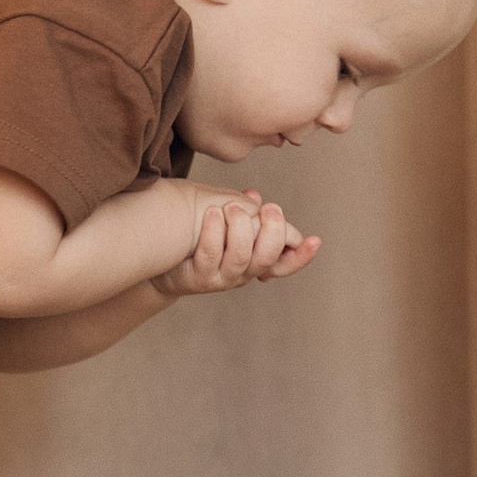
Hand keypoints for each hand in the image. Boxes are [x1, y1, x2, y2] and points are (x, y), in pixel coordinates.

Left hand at [153, 187, 319, 296]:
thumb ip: (246, 212)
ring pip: (241, 258)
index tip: (314, 240)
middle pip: (267, 259)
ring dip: (240, 229)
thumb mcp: (228, 222)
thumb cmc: (199, 235)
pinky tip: (213, 212)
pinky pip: (210, 255)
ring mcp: (220, 278)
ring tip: (232, 206)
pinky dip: (214, 232)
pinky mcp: (198, 278)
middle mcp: (242, 274)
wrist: (162, 257)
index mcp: (255, 261)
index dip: (301, 256)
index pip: (284, 263)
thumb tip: (256, 198)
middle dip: (272, 231)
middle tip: (268, 209)